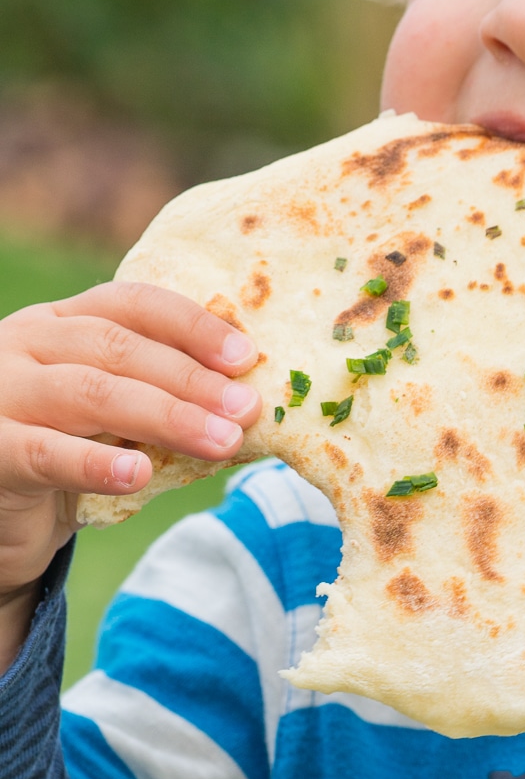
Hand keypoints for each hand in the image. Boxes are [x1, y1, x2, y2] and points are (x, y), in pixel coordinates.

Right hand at [0, 281, 260, 605]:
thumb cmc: (64, 455)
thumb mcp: (111, 418)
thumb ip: (156, 401)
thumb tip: (243, 408)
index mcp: (62, 322)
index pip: (132, 305)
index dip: (192, 325)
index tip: (246, 356)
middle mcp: (27, 342)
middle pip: (117, 349)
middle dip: (191, 378)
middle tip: (247, 408)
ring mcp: (4, 393)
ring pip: (90, 393)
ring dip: (165, 417)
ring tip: (220, 441)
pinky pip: (45, 452)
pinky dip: (95, 463)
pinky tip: (137, 473)